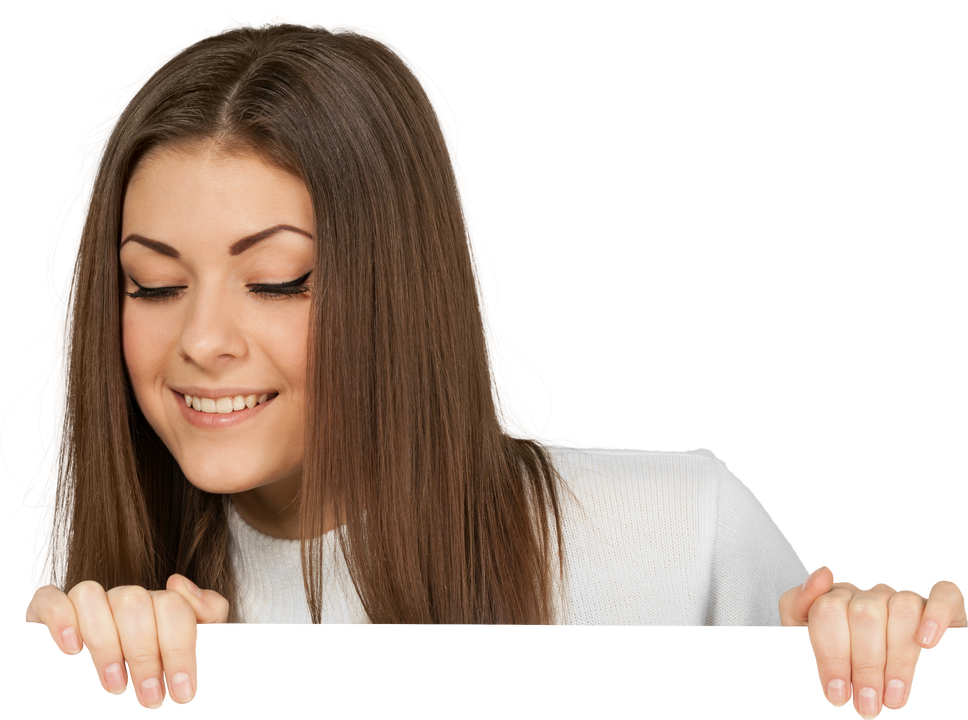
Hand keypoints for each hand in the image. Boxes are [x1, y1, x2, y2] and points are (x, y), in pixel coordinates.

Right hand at [22, 573, 228, 709]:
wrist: (128, 697)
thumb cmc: (160, 678)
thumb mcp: (194, 653)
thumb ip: (207, 613)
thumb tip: (179, 583)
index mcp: (158, 606)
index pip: (172, 606)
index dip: (179, 649)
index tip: (183, 692)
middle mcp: (123, 602)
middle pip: (134, 603)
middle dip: (144, 656)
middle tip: (150, 698)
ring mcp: (87, 607)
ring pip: (91, 595)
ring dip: (104, 643)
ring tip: (114, 687)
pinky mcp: (48, 615)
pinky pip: (50, 600)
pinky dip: (60, 619)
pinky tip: (71, 650)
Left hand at [779, 564, 966, 717]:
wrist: (887, 687)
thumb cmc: (845, 669)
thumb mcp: (808, 647)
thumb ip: (798, 608)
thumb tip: (821, 574)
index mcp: (834, 598)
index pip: (826, 610)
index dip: (830, 656)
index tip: (837, 695)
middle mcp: (870, 593)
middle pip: (864, 612)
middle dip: (864, 666)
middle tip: (867, 706)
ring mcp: (906, 596)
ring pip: (902, 608)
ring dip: (898, 659)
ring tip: (894, 700)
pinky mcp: (945, 603)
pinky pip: (945, 594)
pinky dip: (937, 616)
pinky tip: (928, 643)